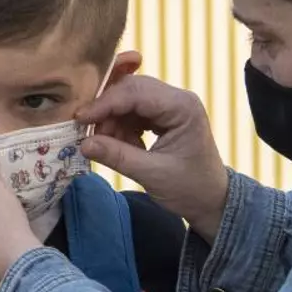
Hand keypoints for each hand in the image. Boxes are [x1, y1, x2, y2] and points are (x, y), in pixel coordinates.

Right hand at [77, 76, 230, 242]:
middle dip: (107, 111)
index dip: (105, 104)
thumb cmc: (191, 189)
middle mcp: (178, 99)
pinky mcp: (164, 115)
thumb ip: (118, 156)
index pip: (136, 93)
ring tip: (109, 147)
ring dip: (113, 121)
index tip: (80, 119)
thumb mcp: (152, 174)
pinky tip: (122, 146)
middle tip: (89, 134)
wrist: (211, 200)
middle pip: (131, 90)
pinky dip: (122, 127)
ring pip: (129, 100)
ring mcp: (172, 105)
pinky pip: (134, 112)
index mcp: (183, 107)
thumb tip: (83, 144)